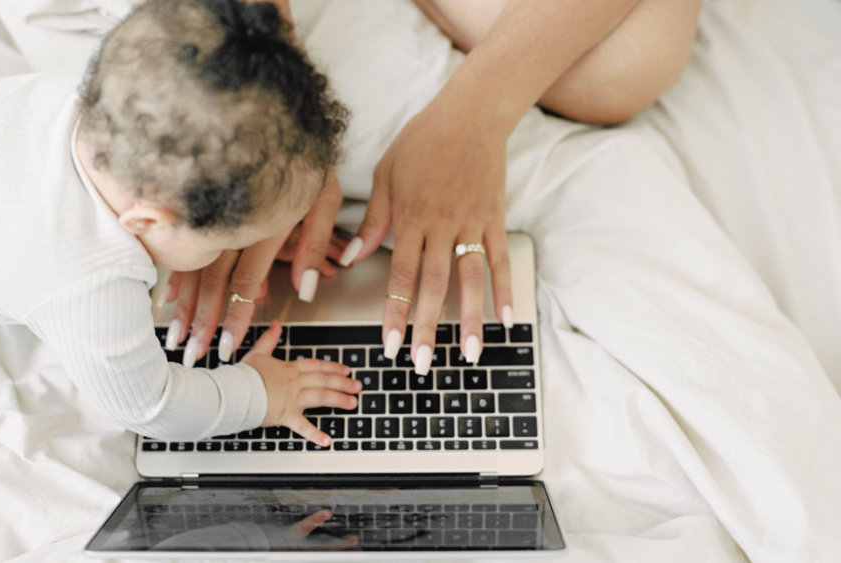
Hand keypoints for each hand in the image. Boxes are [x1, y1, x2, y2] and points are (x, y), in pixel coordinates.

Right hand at [161, 170, 344, 365]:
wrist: (278, 115)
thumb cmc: (306, 158)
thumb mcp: (324, 197)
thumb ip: (316, 243)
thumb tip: (307, 289)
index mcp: (264, 224)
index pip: (244, 280)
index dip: (235, 314)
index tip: (229, 342)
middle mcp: (234, 222)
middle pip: (212, 279)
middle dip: (203, 320)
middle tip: (195, 352)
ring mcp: (215, 214)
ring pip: (193, 266)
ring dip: (185, 306)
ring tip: (177, 336)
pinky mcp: (204, 208)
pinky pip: (185, 247)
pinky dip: (176, 277)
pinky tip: (168, 300)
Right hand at [242, 321, 360, 445]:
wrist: (235, 391)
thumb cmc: (244, 375)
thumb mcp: (258, 352)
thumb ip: (269, 339)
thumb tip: (275, 324)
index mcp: (289, 369)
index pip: (316, 366)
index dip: (332, 367)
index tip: (346, 370)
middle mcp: (295, 383)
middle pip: (324, 381)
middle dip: (343, 383)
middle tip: (358, 387)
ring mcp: (293, 400)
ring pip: (321, 397)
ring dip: (338, 400)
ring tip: (352, 404)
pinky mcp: (286, 415)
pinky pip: (303, 427)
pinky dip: (315, 435)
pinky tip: (327, 440)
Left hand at [339, 95, 513, 373]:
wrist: (470, 113)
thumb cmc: (421, 141)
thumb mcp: (385, 175)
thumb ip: (373, 220)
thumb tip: (351, 258)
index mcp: (410, 218)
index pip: (399, 276)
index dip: (393, 313)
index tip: (387, 344)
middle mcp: (441, 226)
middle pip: (432, 286)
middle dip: (425, 328)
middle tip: (422, 364)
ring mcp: (471, 224)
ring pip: (469, 280)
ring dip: (468, 320)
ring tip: (468, 355)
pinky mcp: (494, 219)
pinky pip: (499, 260)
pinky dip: (504, 291)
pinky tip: (505, 320)